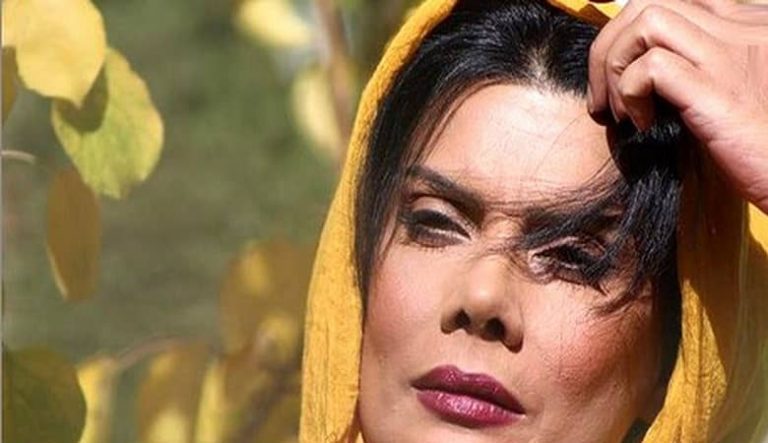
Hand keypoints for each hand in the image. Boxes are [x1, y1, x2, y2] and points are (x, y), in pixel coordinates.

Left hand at [587, 0, 767, 212]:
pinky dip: (631, 94)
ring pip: (647, 21)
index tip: (617, 78)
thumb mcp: (727, 94)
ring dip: (615, 65)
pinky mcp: (719, 92)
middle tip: (602, 98)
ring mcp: (731, 57)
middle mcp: (744, 30)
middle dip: (609, 46)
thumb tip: (637, 68)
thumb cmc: (761, 148)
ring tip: (619, 111)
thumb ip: (693, 70)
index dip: (629, 34)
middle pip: (650, 3)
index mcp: (747, 26)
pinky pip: (652, 68)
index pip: (675, 2)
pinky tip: (643, 126)